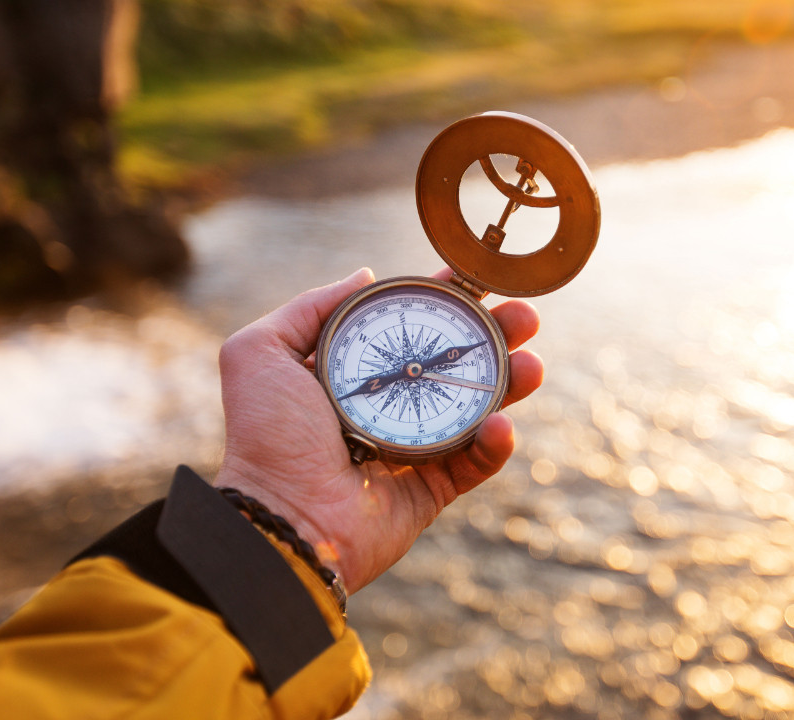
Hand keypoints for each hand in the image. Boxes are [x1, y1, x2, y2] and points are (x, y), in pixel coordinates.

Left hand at [213, 267, 542, 593]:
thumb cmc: (268, 436)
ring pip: (476, 409)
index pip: (410, 329)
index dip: (446, 303)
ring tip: (533, 364)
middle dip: (495, 338)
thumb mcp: (261, 352)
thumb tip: (366, 275)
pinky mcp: (431, 490)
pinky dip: (494, 444)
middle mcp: (387, 407)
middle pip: (453, 364)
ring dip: (510, 384)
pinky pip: (474, 462)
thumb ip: (310, 307)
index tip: (477, 280)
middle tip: (525, 317)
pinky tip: (501, 424)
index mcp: (353, 374)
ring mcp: (413, 449)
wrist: (282, 516)